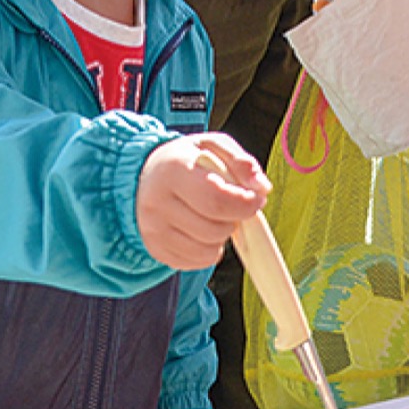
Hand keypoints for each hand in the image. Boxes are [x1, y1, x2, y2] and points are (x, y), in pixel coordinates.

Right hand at [137, 133, 270, 271]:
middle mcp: (157, 203)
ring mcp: (154, 230)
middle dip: (235, 220)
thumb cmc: (187, 161)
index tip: (256, 200)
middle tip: (233, 205)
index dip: (245, 204)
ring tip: (214, 215)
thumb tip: (262, 188)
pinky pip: (199, 262)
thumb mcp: (213, 146)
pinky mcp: (156, 250)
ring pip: (209, 250)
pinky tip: (202, 228)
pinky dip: (210, 249)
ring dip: (223, 235)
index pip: (216, 199)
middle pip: (215, 229)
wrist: (146, 177)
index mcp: (173, 170)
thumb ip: (242, 162)